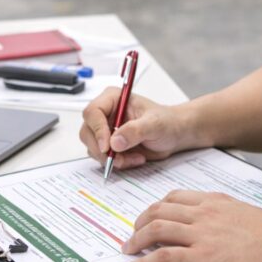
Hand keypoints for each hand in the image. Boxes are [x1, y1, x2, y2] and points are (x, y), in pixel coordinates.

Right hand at [79, 88, 193, 170]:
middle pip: (87, 132)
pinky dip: (117, 163)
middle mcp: (105, 113)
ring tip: (135, 157)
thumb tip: (114, 142)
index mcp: (113, 99)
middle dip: (103, 150)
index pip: (93, 112)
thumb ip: (135, 130)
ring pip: (93, 147)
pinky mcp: (108, 145)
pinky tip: (135, 158)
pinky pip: (102, 158)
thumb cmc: (166, 122)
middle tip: (120, 159)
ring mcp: (105, 130)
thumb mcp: (154, 124)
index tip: (107, 147)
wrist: (174, 135)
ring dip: (112, 158)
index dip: (97, 130)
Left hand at [120, 190, 261, 261]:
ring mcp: (200, 233)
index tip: (150, 217)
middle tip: (133, 235)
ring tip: (127, 251)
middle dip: (140, 222)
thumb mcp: (246, 213)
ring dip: (135, 240)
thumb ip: (225, 214)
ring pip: (155, 229)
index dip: (156, 207)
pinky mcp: (201, 257)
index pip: (175, 197)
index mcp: (215, 201)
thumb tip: (216, 222)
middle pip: (159, 210)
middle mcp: (203, 212)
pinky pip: (161, 258)